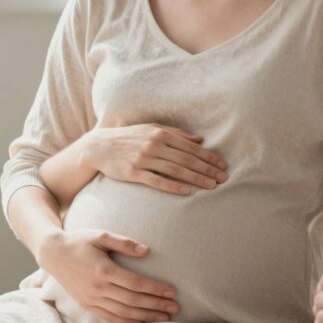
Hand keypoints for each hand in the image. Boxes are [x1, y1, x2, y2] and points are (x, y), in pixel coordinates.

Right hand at [36, 228, 178, 322]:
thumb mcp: (101, 235)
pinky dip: (128, 322)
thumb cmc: (80, 241)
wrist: (53, 254)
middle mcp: (97, 288)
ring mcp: (91, 299)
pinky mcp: (87, 305)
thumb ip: (124, 242)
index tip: (172, 292)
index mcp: (103, 270)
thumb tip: (146, 250)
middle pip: (132, 300)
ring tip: (165, 318)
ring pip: (123, 312)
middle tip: (175, 308)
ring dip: (145, 316)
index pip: (135, 283)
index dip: (155, 289)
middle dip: (156, 305)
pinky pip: (110, 318)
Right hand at [84, 123, 226, 194]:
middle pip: (186, 159)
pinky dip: (173, 186)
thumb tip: (200, 139)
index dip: (208, 157)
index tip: (222, 165)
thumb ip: (176, 134)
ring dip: (196, 178)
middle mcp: (154, 145)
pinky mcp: (133, 173)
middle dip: (207, 169)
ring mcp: (143, 159)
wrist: (98, 147)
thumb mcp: (152, 130)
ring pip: (176, 170)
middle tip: (224, 178)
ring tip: (211, 186)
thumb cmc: (129, 138)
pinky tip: (186, 192)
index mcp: (161, 134)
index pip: (191, 147)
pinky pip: (157, 181)